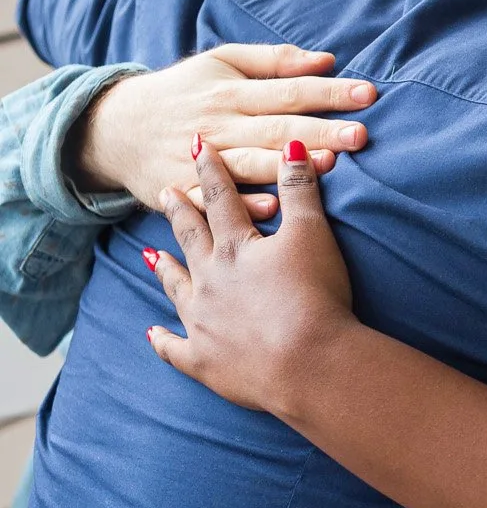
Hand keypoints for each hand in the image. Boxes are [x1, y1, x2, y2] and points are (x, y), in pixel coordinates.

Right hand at [73, 45, 375, 214]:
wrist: (113, 128)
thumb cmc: (183, 91)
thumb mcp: (222, 61)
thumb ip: (275, 60)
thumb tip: (328, 59)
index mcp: (231, 91)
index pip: (290, 90)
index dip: (330, 92)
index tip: (369, 94)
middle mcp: (217, 124)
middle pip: (276, 128)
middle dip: (321, 131)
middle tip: (361, 135)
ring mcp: (197, 160)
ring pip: (249, 164)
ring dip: (288, 167)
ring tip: (328, 165)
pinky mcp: (181, 191)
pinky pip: (214, 201)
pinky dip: (243, 204)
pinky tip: (273, 209)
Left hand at [146, 143, 359, 419]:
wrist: (307, 362)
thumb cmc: (314, 295)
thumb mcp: (312, 234)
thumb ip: (300, 190)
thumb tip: (290, 146)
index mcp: (235, 248)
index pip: (221, 199)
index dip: (211, 170)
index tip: (195, 146)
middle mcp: (209, 280)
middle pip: (191, 238)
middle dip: (180, 212)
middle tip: (165, 192)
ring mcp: (201, 322)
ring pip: (176, 288)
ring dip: (165, 269)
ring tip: (150, 254)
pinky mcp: (203, 359)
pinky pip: (174, 347)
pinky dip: (163, 339)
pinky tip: (153, 332)